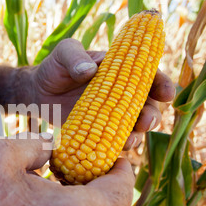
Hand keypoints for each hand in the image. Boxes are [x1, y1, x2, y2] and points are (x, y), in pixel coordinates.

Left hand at [31, 38, 174, 149]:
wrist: (39, 91)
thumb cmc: (56, 67)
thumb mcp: (64, 52)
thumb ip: (75, 56)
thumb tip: (89, 70)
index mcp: (121, 71)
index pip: (148, 76)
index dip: (162, 84)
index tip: (166, 94)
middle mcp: (122, 96)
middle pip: (147, 108)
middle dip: (152, 117)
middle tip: (146, 123)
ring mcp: (111, 117)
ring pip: (134, 129)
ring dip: (136, 137)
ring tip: (129, 141)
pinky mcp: (98, 134)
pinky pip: (112, 144)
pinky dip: (114, 149)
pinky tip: (111, 153)